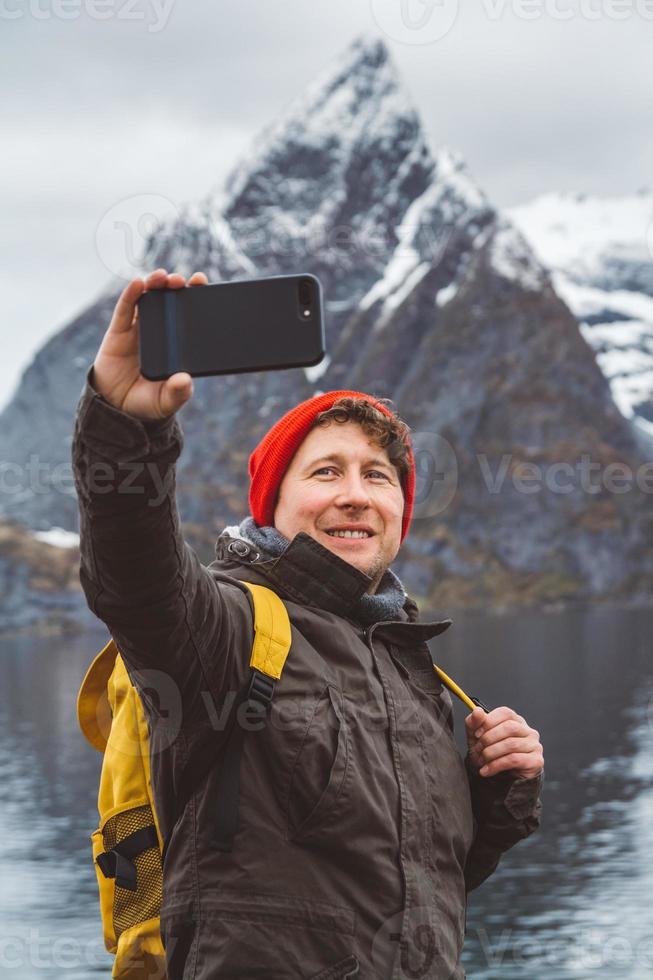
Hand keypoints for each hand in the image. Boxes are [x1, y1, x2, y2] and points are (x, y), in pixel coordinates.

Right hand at [92, 268, 208, 419]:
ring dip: (155, 284)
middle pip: (169, 300)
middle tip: (182, 280)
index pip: (188, 315)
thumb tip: (185, 380)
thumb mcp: (167, 401)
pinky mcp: (119, 330)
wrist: (117, 409)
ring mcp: (139, 329)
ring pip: (148, 298)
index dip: (195, 296)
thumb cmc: (148, 403)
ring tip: (163, 277)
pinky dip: (131, 294)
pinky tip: (138, 283)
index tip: (202, 282)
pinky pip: (126, 308)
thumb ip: (178, 392)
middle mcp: (160, 331)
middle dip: (176, 285)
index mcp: (176, 344)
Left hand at [465, 705, 542, 779]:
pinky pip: (514, 760)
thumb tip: (477, 710)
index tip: (476, 734)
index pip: (505, 713)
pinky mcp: (536, 761)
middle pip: (509, 727)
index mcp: (515, 720)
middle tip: (478, 750)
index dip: (489, 722)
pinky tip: (486, 770)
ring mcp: (534, 745)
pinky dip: (496, 765)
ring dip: (491, 753)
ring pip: (511, 744)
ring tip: (481, 761)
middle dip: (489, 739)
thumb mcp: (477, 737)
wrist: (499, 779)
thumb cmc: (490, 753)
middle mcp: (528, 731)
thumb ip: (474, 722)